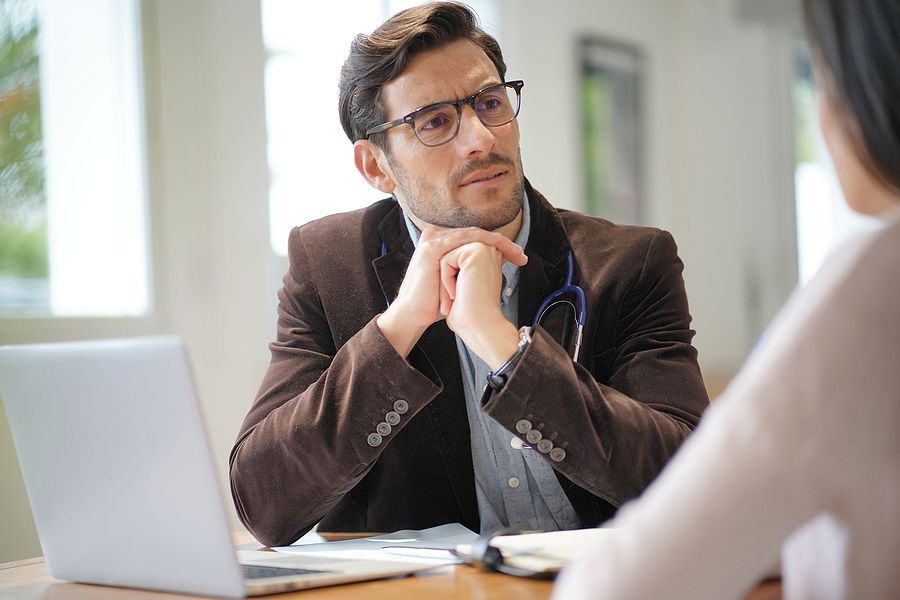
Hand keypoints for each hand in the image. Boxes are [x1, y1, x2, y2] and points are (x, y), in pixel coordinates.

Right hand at [377, 227, 526, 356]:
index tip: (517, 258)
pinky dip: (487, 243)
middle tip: (521, 256)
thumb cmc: (437, 302)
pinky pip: (466, 238)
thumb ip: (472, 266)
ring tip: (517, 254)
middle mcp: (436, 236)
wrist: (415, 314)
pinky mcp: (434, 247)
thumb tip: (499, 260)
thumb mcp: (458, 280)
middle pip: (476, 234)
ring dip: (499, 242)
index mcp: (441, 241)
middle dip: (503, 244)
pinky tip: (502, 249)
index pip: (474, 238)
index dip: (498, 245)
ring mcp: (434, 239)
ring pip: (474, 234)